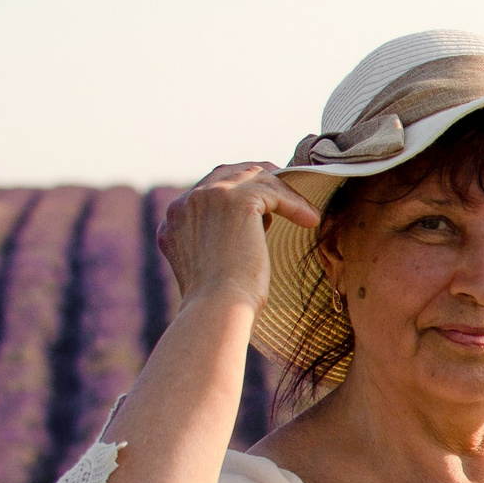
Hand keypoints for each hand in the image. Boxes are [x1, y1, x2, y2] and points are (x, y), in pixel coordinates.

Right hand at [158, 162, 320, 312]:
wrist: (217, 309)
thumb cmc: (221, 303)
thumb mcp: (210, 266)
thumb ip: (218, 241)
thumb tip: (251, 231)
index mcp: (173, 221)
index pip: (208, 191)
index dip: (238, 193)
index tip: (263, 207)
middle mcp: (184, 204)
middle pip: (228, 173)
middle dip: (260, 180)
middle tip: (286, 192)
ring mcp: (207, 197)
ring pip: (253, 178)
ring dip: (282, 192)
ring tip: (304, 211)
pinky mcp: (235, 199)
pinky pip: (273, 191)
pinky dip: (294, 204)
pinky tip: (310, 220)